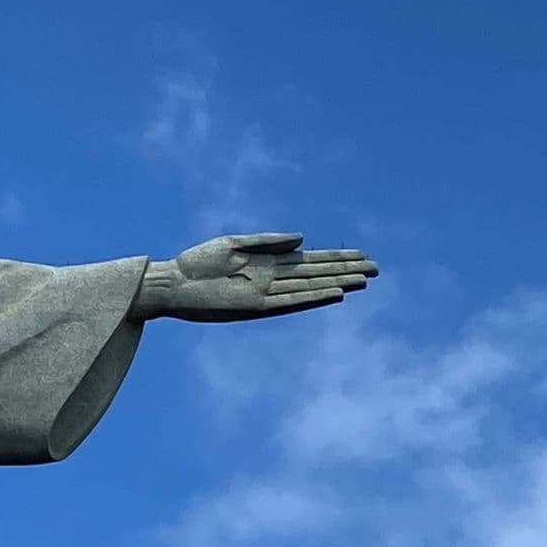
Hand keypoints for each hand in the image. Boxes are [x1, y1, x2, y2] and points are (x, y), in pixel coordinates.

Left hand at [133, 232, 376, 321]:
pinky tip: (334, 293)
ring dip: (336, 284)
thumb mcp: (233, 244)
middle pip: (316, 274)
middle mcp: (270, 279)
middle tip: (376, 269)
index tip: (361, 255)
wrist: (170, 284)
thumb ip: (268, 241)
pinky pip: (290, 302)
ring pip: (308, 288)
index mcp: (266, 263)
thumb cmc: (196, 263)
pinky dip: (312, 298)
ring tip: (363, 281)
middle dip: (344, 270)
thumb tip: (303, 239)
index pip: (309, 260)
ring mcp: (264, 294)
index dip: (335, 258)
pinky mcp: (254, 307)